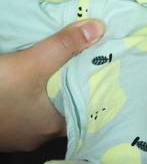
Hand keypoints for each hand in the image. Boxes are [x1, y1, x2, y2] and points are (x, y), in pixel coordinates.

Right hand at [0, 19, 102, 150]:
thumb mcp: (30, 64)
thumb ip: (64, 47)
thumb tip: (101, 28)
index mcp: (52, 127)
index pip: (89, 112)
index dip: (102, 93)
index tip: (117, 74)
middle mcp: (36, 135)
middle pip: (67, 108)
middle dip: (78, 86)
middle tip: (97, 62)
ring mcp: (15, 132)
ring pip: (44, 108)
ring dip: (54, 89)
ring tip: (74, 64)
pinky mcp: (1, 123)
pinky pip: (25, 107)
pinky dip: (34, 93)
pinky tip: (38, 77)